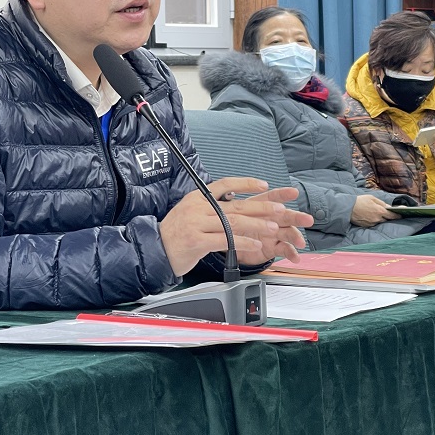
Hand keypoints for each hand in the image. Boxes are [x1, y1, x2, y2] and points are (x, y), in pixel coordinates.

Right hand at [159, 176, 313, 276]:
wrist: (155, 250)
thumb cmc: (176, 233)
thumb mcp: (190, 212)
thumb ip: (210, 206)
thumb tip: (232, 201)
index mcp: (197, 197)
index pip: (225, 184)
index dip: (245, 183)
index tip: (263, 186)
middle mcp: (196, 208)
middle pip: (234, 206)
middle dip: (260, 208)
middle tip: (279, 209)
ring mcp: (196, 224)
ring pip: (232, 223)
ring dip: (256, 225)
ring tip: (273, 227)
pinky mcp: (196, 242)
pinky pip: (225, 240)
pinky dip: (243, 242)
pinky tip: (255, 244)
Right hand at [350, 194, 399, 226]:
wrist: (348, 208)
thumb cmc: (360, 201)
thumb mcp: (372, 198)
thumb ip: (382, 203)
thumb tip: (389, 208)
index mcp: (380, 211)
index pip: (393, 215)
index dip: (397, 215)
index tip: (400, 215)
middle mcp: (378, 219)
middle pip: (386, 219)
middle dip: (387, 216)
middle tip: (383, 212)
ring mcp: (372, 223)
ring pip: (380, 221)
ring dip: (379, 218)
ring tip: (373, 212)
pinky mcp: (367, 226)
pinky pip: (373, 223)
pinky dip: (373, 220)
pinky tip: (368, 216)